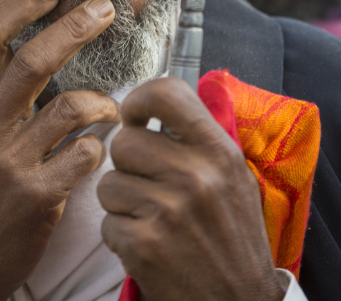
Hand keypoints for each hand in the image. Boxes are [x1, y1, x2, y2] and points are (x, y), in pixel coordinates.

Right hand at [0, 0, 119, 300]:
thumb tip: (21, 47)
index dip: (19, 6)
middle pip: (34, 59)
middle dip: (76, 26)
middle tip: (106, 9)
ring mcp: (10, 163)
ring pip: (72, 105)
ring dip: (103, 100)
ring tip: (111, 106)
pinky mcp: (37, 197)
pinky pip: (87, 154)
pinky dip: (101, 146)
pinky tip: (100, 150)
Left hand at [98, 77, 283, 300]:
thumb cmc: (233, 238)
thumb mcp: (233, 177)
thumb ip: (196, 139)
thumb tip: (154, 104)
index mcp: (218, 152)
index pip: (166, 94)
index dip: (139, 99)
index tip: (135, 116)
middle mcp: (194, 176)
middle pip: (124, 141)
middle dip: (128, 164)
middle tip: (150, 184)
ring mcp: (167, 211)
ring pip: (108, 182)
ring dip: (122, 202)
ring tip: (152, 218)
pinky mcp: (144, 245)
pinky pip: (107, 222)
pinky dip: (121, 235)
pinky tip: (150, 244)